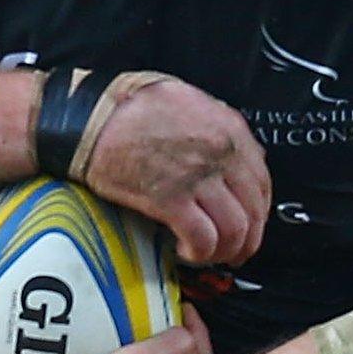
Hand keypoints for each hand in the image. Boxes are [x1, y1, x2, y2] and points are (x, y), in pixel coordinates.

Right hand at [80, 75, 269, 266]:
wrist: (89, 118)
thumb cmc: (128, 105)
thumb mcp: (185, 97)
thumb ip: (215, 122)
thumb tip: (233, 148)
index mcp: (227, 126)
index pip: (262, 180)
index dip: (259, 210)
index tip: (250, 222)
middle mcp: (220, 152)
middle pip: (254, 210)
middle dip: (248, 238)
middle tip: (236, 251)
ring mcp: (196, 177)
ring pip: (235, 229)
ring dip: (227, 251)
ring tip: (212, 256)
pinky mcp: (169, 200)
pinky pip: (202, 238)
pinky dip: (200, 253)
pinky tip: (187, 252)